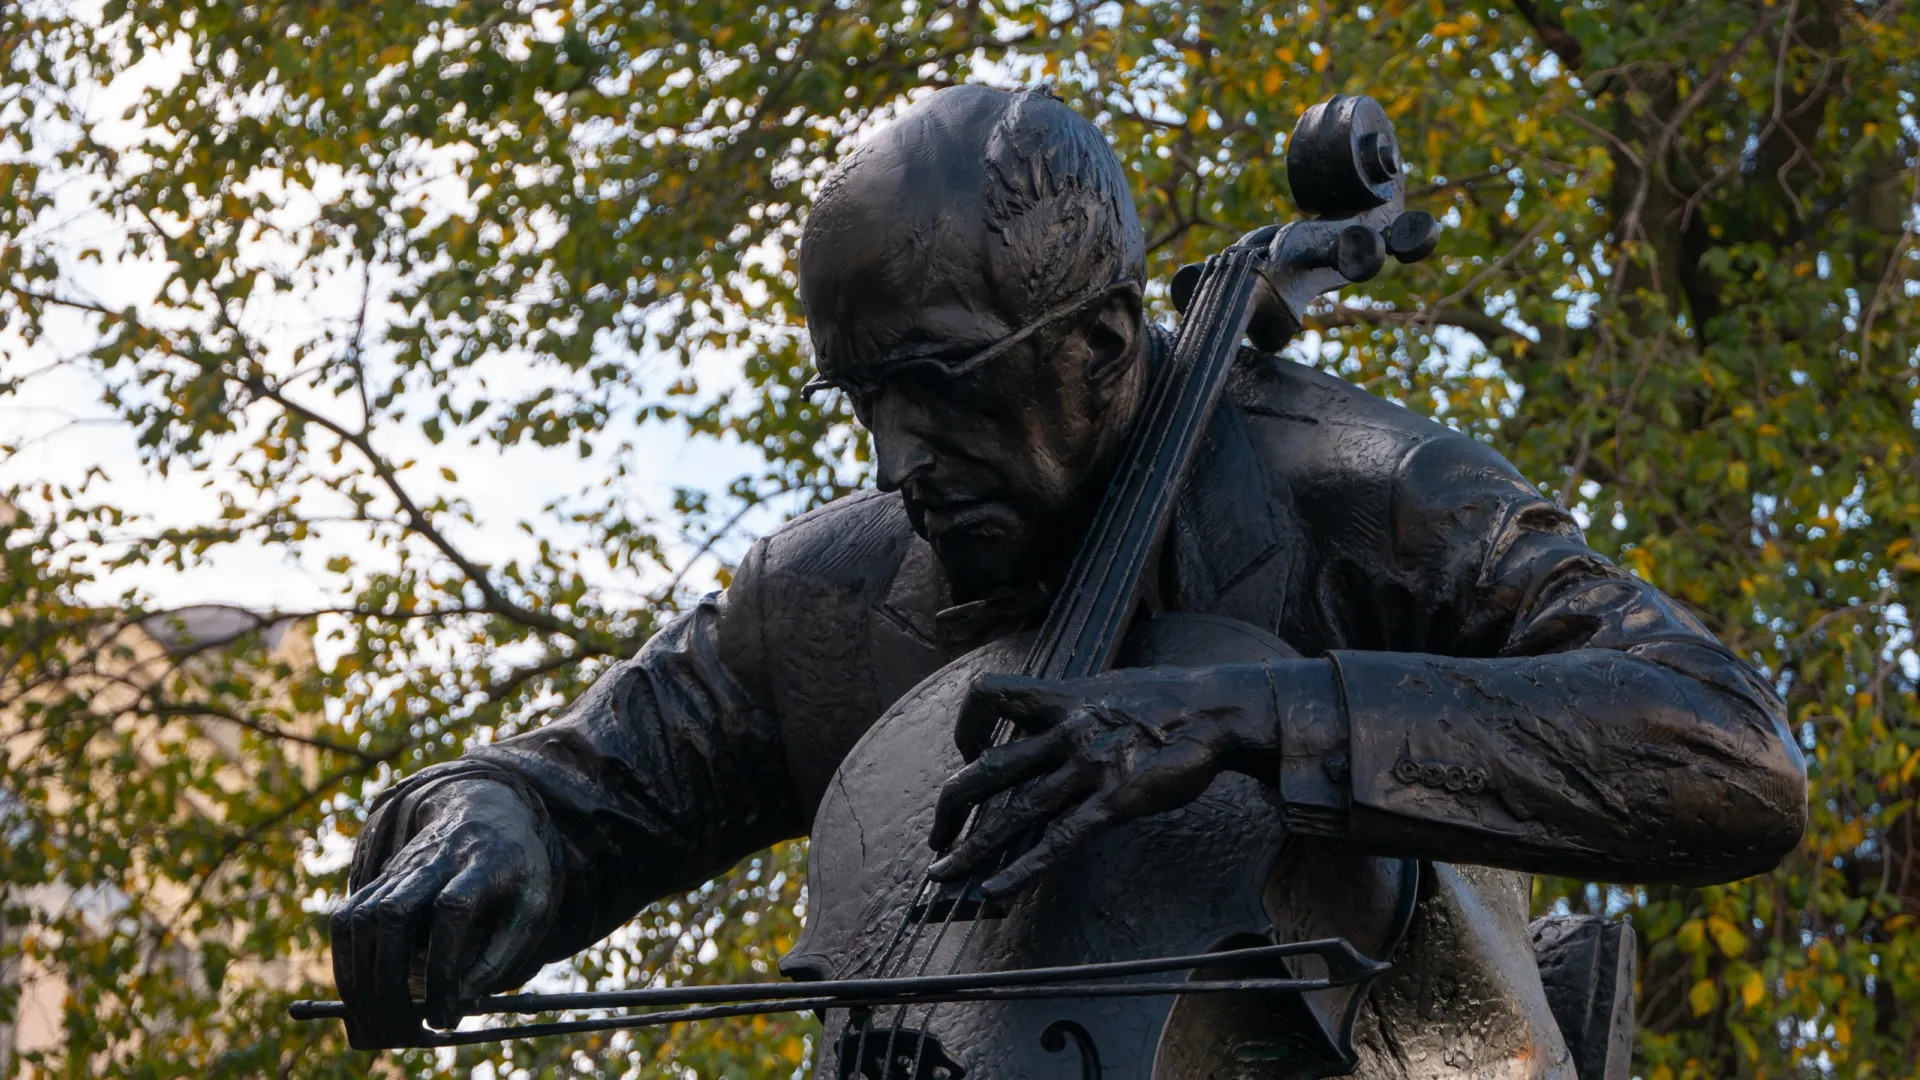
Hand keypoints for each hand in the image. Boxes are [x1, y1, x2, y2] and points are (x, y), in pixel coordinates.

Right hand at [329, 778, 556, 1048]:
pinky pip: (348, 917)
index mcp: (484, 862)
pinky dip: (346, 958)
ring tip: (375, 1019)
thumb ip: (503, 951)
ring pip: (363, 915)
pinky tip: (358, 990)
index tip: (446, 1012)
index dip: (446, 965)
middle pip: (396, 912)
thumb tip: (461, 998)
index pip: (453, 909)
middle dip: (392, 978)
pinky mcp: (380, 878)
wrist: (485, 810)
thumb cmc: (517, 869)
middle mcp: (435, 859)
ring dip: (361, 974)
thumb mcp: (533, 905)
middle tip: (404, 1025)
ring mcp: (401, 867)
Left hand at [926, 663, 1276, 897]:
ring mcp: (1088, 769)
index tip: (969, 751)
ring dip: (972, 848)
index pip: (990, 695)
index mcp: (1062, 699)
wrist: (1218, 708)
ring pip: (1016, 812)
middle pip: (989, 770)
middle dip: (951, 807)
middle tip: (937, 836)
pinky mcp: (1114, 802)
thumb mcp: (1108, 687)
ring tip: (944, 874)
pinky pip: (1058, 840)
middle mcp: (1066, 733)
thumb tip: (1051, 719)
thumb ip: (1073, 706)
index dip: (968, 725)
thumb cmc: (1169, 700)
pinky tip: (996, 891)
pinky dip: (1021, 869)